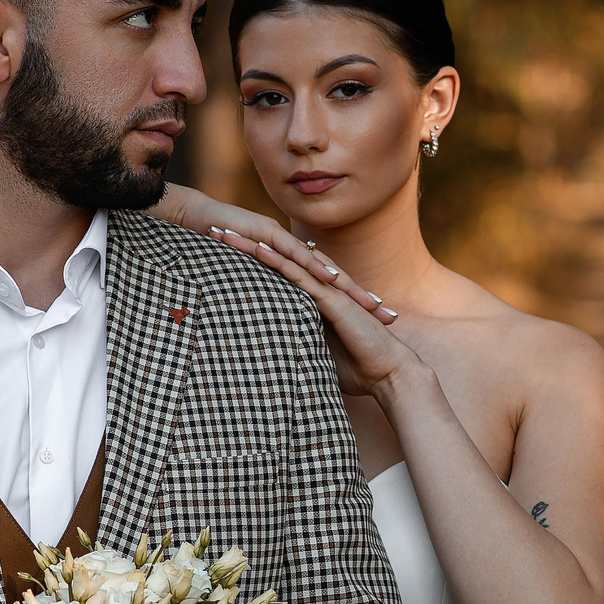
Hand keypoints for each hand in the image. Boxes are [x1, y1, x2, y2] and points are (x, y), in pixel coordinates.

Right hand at [151, 183, 394, 327]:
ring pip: (321, 264)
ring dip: (348, 285)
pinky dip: (313, 268)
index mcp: (289, 260)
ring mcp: (279, 238)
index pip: (325, 284)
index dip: (350, 301)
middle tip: (389, 315)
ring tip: (371, 304)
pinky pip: (293, 253)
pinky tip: (332, 282)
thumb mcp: (242, 279)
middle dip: (361, 296)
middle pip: (333, 275)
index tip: (374, 322)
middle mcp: (291, 247)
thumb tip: (276, 319)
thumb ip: (262, 293)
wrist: (186, 218)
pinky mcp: (263, 233)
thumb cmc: (209, 251)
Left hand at [235, 236, 427, 404]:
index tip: (219, 254)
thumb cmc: (359, 372)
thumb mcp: (316, 359)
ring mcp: (326, 292)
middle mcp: (319, 289)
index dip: (246, 263)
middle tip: (213, 230)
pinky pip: (301, 276)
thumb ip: (297, 351)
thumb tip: (273, 364)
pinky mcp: (332, 301)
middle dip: (243, 245)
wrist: (389, 373)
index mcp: (312, 302)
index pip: (273, 276)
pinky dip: (279, 261)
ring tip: (224, 233)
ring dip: (253, 245)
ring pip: (283, 261)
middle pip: (274, 260)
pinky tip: (258, 248)